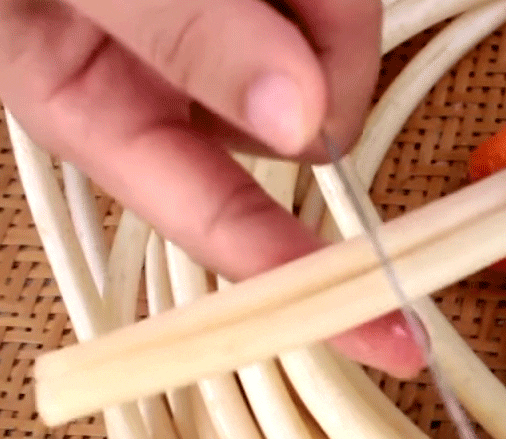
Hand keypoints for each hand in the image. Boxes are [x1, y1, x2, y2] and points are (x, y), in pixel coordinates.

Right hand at [0, 0, 423, 376]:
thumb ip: (179, 36)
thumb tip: (298, 122)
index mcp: (110, 119)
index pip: (221, 228)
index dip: (306, 285)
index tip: (395, 339)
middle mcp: (182, 99)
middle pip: (316, 131)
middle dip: (320, 59)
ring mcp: (237, 47)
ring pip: (343, 59)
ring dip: (324, 3)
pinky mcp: (281, 9)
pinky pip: (342, 9)